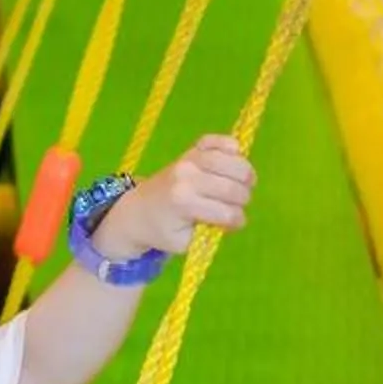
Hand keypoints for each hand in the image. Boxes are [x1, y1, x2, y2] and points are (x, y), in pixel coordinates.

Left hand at [94, 135, 254, 259]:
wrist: (137, 209)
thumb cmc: (162, 230)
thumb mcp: (185, 242)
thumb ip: (211, 232)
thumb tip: (233, 214)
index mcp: (185, 203)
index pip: (229, 213)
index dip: (237, 221)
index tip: (232, 225)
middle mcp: (187, 177)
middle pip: (234, 187)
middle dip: (243, 200)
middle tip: (236, 205)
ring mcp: (189, 159)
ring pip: (233, 161)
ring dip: (245, 176)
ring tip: (242, 185)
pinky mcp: (190, 150)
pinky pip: (216, 141)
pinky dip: (230, 147)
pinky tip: (233, 159)